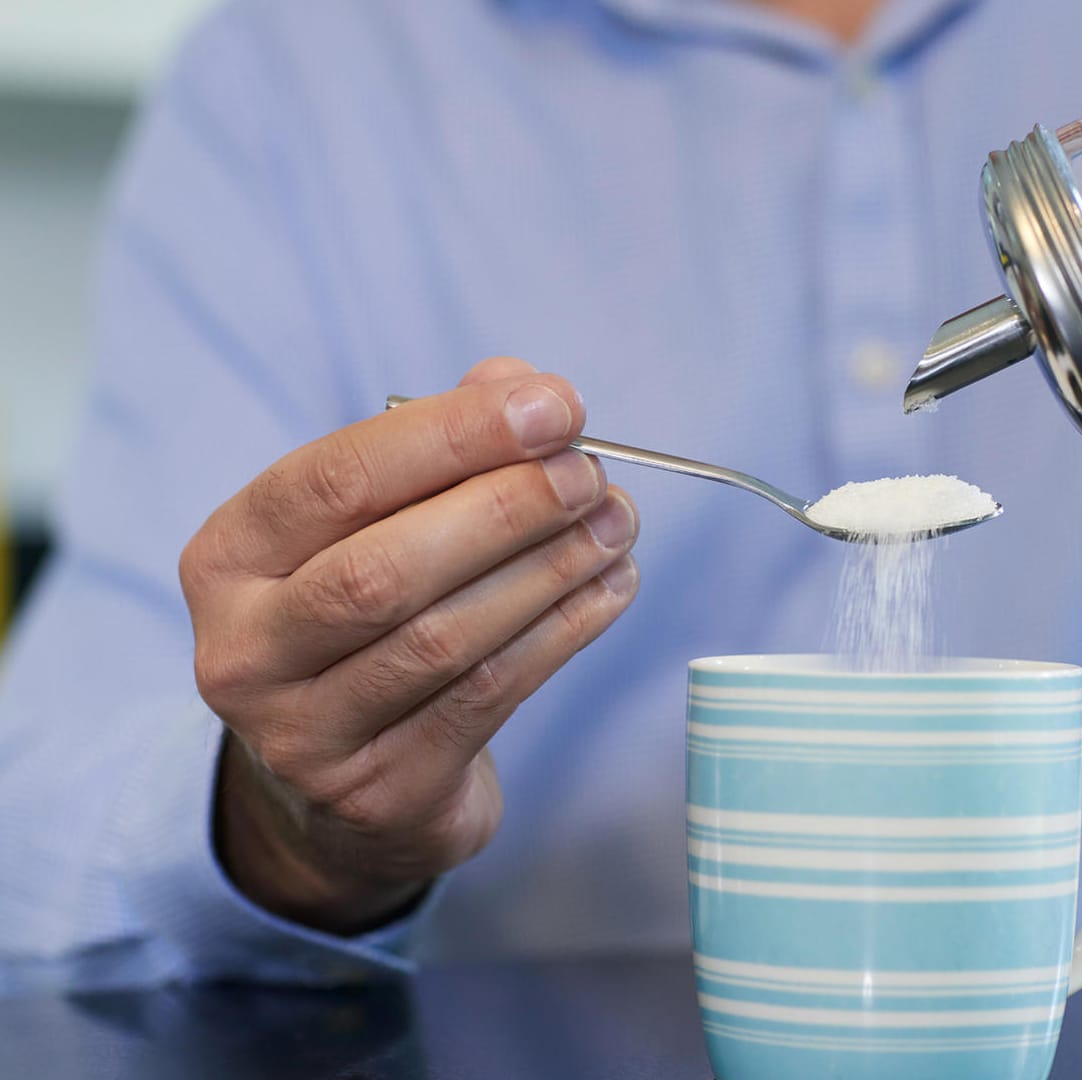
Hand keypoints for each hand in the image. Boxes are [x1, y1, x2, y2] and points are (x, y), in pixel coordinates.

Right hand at [182, 357, 639, 934]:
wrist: (347, 785)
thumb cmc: (369, 618)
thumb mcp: (377, 527)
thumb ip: (439, 446)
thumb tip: (522, 385)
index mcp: (229, 556)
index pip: (336, 477)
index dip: (454, 434)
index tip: (556, 407)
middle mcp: (245, 650)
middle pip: (384, 569)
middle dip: (504, 509)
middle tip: (590, 475)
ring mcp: (304, 734)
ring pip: (443, 639)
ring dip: (549, 572)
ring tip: (616, 526)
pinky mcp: (379, 792)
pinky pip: (487, 697)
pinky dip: (562, 633)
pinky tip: (611, 588)